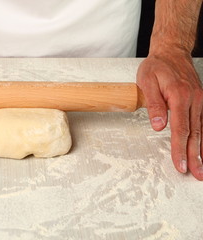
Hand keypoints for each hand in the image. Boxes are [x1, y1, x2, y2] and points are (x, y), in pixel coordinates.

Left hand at [137, 51, 202, 179]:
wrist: (171, 52)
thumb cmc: (157, 66)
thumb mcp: (147, 82)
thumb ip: (154, 105)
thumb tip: (159, 126)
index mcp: (179, 96)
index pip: (180, 129)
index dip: (179, 149)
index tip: (179, 165)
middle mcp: (194, 100)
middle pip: (194, 133)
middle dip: (194, 156)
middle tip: (195, 174)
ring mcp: (200, 100)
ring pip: (202, 130)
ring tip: (202, 168)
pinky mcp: (200, 101)